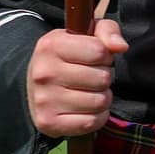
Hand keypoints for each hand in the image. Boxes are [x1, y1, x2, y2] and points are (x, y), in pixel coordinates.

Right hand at [27, 19, 129, 138]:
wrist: (34, 86)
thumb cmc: (66, 57)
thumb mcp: (84, 35)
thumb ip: (107, 31)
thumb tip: (120, 46)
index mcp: (50, 46)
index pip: (99, 51)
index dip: (105, 55)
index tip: (96, 58)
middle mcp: (44, 73)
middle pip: (102, 78)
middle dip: (104, 78)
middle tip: (92, 77)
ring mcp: (44, 100)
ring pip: (99, 102)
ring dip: (102, 98)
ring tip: (90, 92)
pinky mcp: (48, 122)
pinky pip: (91, 122)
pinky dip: (97, 117)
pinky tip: (87, 109)